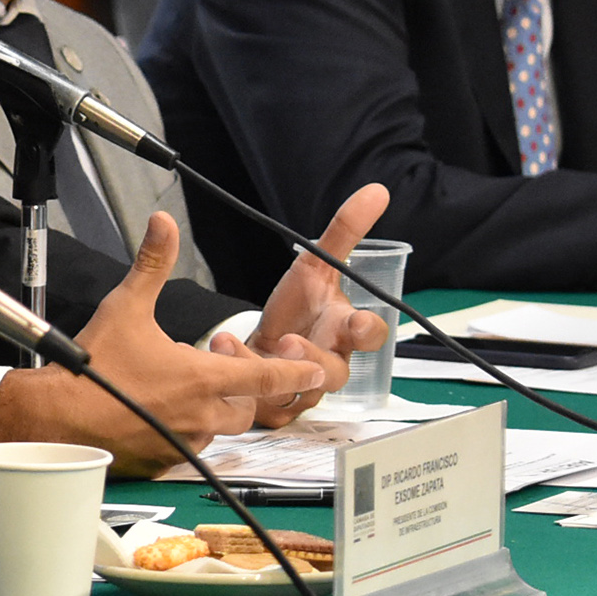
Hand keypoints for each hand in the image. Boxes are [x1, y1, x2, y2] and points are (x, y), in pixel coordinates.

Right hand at [0, 212, 326, 470]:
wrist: (55, 416)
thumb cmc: (92, 368)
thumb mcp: (127, 307)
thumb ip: (152, 264)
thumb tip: (164, 225)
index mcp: (203, 378)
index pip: (268, 376)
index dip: (296, 372)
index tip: (316, 372)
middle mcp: (201, 415)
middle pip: (246, 408)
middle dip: (243, 392)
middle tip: (221, 375)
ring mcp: (182, 442)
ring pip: (217, 429)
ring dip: (211, 412)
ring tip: (183, 392)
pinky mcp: (162, 461)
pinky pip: (187, 449)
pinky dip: (183, 432)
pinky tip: (158, 415)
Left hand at [218, 182, 392, 427]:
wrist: (265, 344)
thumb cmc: (298, 309)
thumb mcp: (315, 266)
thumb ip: (343, 232)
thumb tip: (376, 191)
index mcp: (343, 331)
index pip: (370, 337)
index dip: (368, 332)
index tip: (355, 324)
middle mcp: (327, 363)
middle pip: (334, 372)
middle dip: (311, 358)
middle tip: (289, 342)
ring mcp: (301, 388)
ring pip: (294, 390)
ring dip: (265, 368)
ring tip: (235, 345)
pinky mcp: (272, 405)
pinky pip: (259, 400)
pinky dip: (237, 372)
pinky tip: (220, 348)